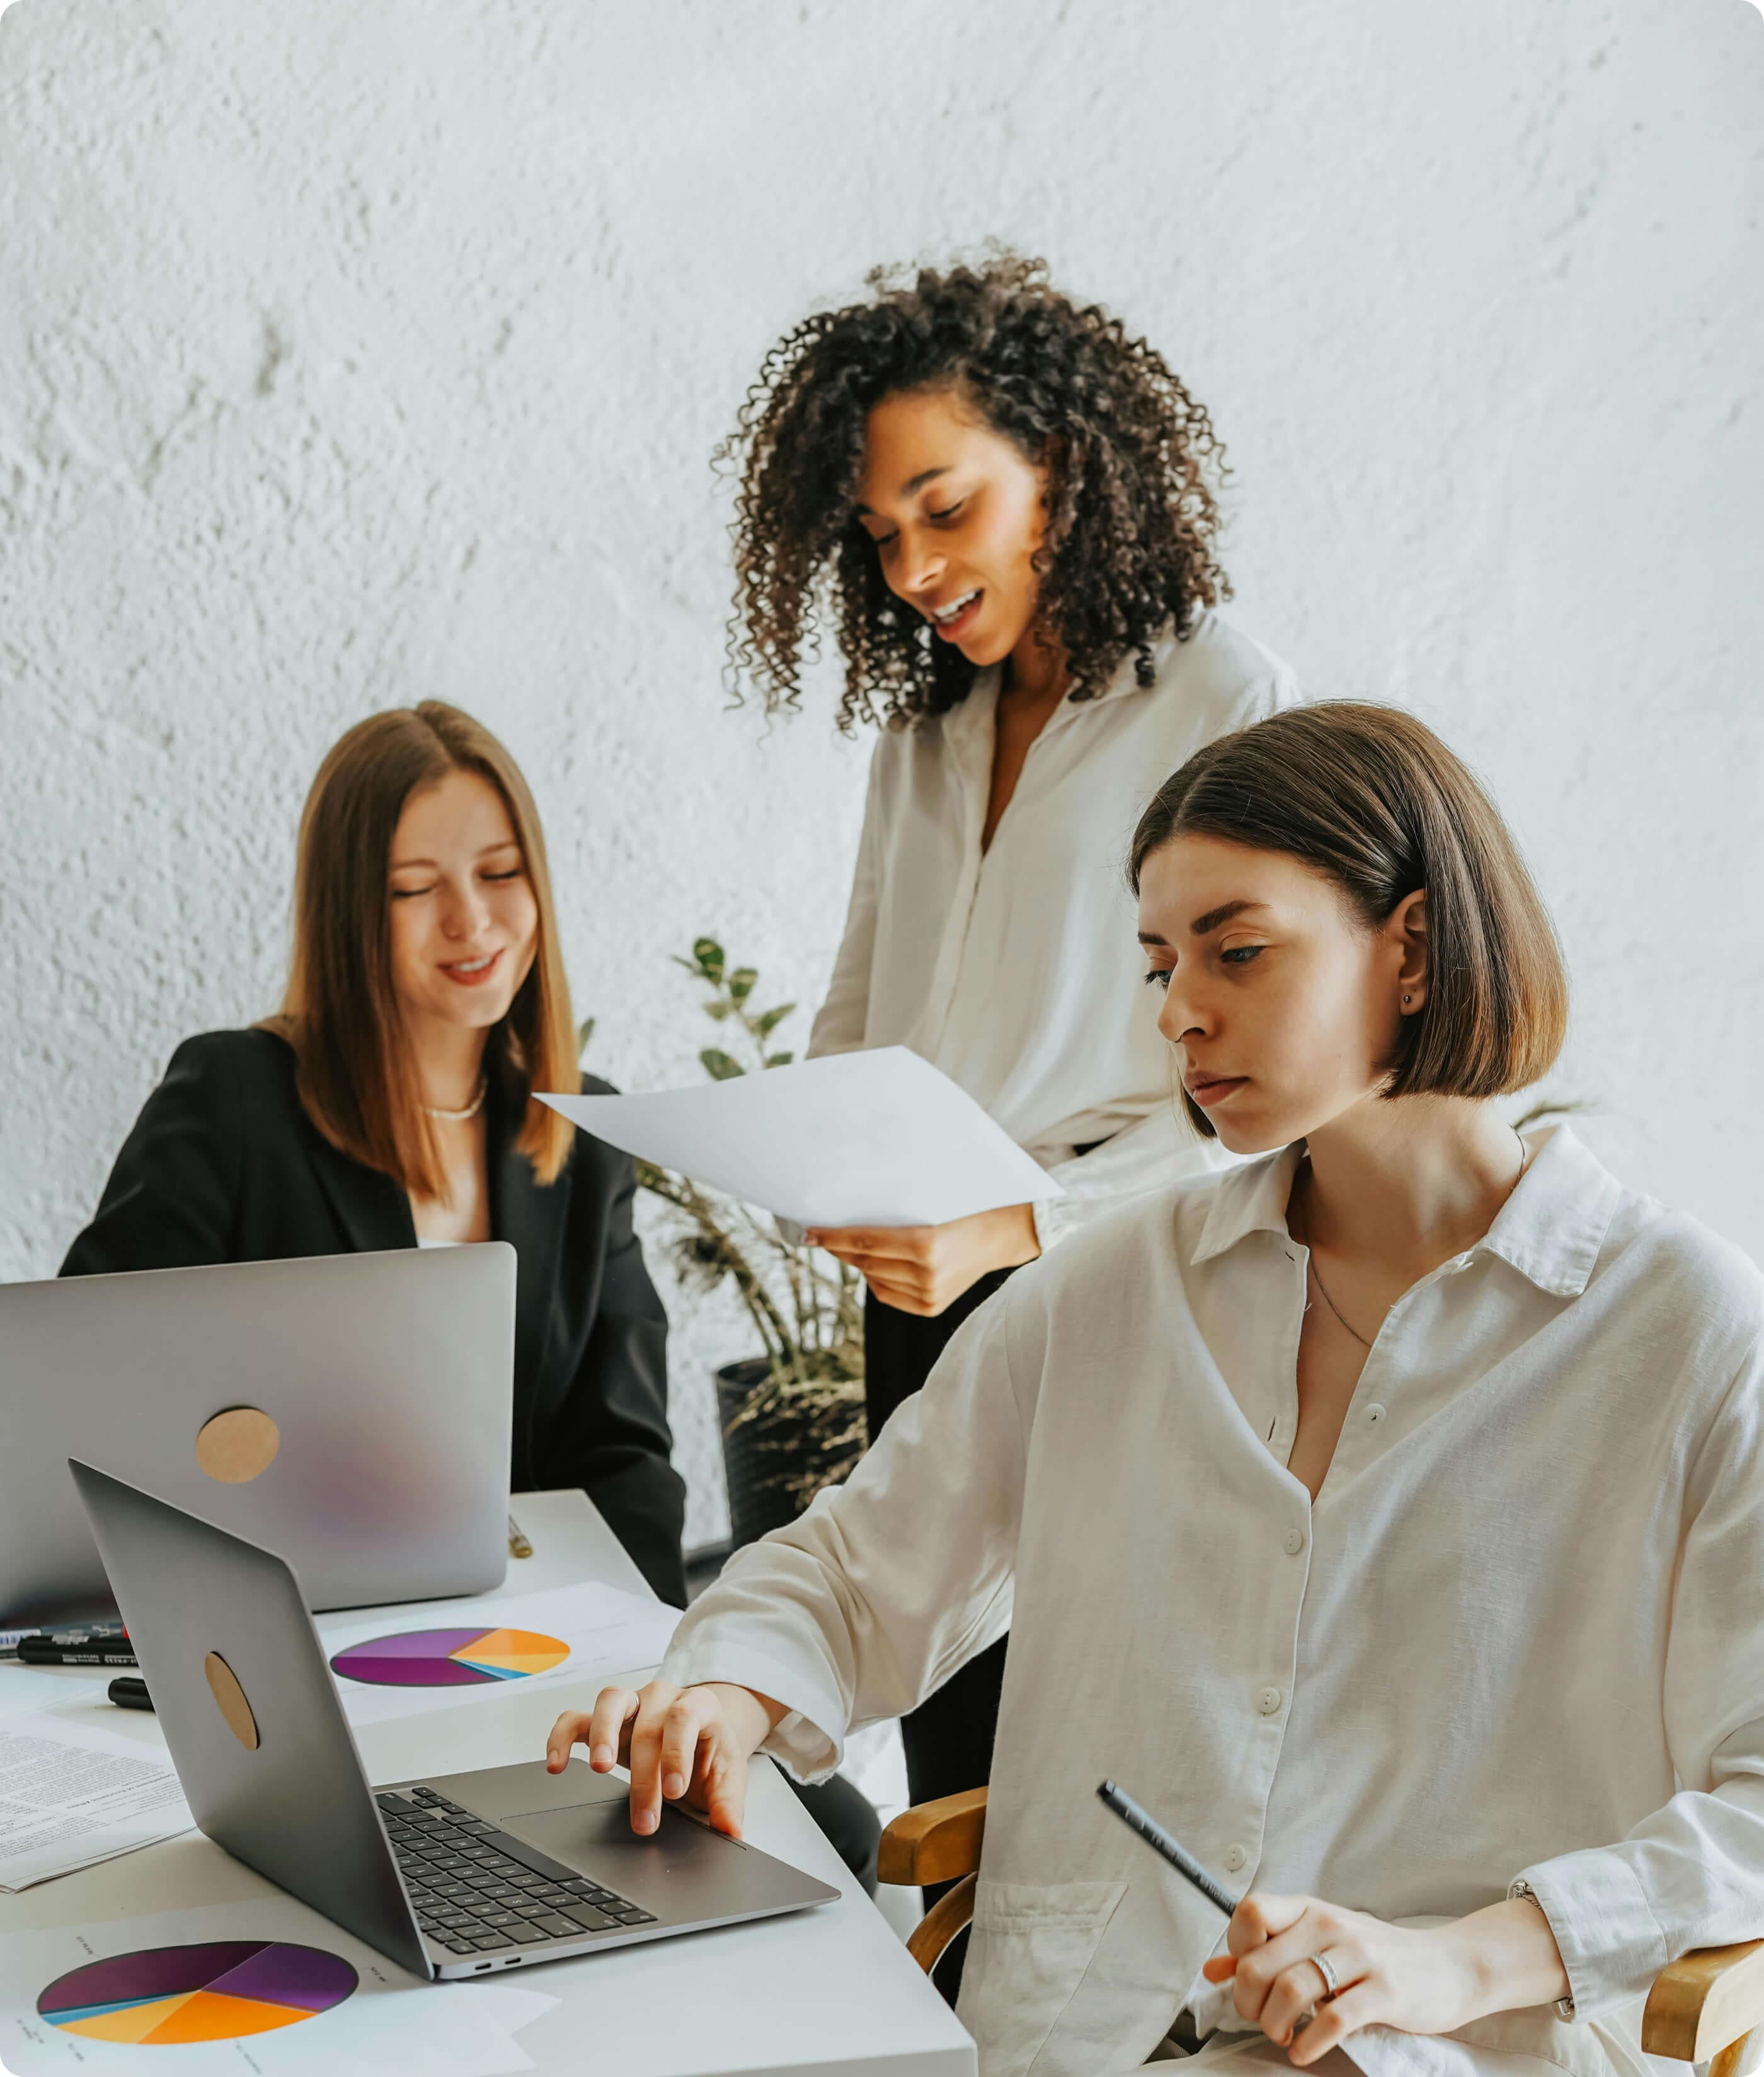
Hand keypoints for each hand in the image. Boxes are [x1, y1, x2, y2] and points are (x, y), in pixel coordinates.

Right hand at [545, 1678, 784, 1839]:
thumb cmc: (710, 1753)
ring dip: (602, 1733)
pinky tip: (556, 1765)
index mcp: (699, 1705)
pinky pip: (576, 1718)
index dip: (676, 1752)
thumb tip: (731, 1830)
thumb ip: (728, 1802)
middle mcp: (663, 1697)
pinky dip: (562, 1737)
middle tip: (645, 1818)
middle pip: (649, 1724)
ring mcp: (632, 1704)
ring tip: (599, 1769)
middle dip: (645, 1775)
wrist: (700, 1735)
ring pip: (611, 1700)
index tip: (674, 1790)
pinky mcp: (605, 1720)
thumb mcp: (727, 1776)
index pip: (685, 1718)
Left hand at [806, 1202, 1039, 1316]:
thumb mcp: (930, 1205)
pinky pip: (887, 1294)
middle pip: (865, 1262)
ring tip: (849, 1248)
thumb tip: (847, 1220)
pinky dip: (876, 1279)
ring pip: (873, 1279)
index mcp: (926, 1243)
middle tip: (821, 1235)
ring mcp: (929, 1294)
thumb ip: (893, 1214)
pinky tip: (875, 1265)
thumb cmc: (964, 1210)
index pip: (865, 1241)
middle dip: (839, 1248)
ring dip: (857, 1263)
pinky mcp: (930, 1307)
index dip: (833, 1237)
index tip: (809, 1232)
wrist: (1001, 1236)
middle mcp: (926, 1273)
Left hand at [1201, 1892, 1569, 2065]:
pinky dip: (1309, 2043)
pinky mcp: (1384, 1991)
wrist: (1447, 1966)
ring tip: (1282, 2036)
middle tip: (1260, 2019)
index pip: (1249, 1912)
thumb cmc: (1373, 1956)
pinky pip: (1333, 2019)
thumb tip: (1212, 1970)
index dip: (1236, 1948)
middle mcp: (1329, 1925)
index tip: (1247, 1978)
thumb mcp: (1318, 1942)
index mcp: (1308, 1909)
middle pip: (1260, 1961)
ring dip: (1274, 2025)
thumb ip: (1266, 1952)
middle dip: (1248, 2001)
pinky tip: (1303, 2051)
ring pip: (1291, 1990)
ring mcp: (1358, 1956)